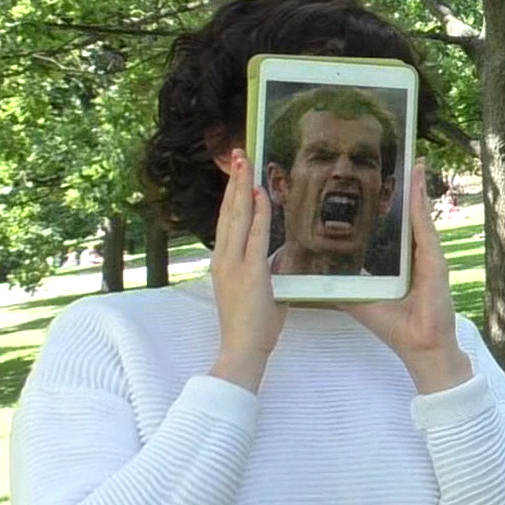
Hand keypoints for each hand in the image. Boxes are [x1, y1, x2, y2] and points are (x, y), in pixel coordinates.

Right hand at [209, 153, 286, 391]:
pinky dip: (259, 211)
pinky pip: (256, 234)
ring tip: (244, 162)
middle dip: (234, 181)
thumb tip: (281, 256)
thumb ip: (269, 270)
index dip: (232, 196)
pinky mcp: (249, 271)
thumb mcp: (261, 290)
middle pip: (228, 211)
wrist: (242, 349)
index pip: (228, 221)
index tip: (237, 174)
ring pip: (238, 216)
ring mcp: (234, 263)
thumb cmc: (252, 326)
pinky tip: (261, 193)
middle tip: (237, 155)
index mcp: (224, 262)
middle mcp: (223, 258)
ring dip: (242, 187)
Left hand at [342, 162, 473, 394]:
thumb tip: (311, 275)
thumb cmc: (394, 325)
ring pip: (419, 212)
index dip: (389, 201)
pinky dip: (420, 202)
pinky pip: (425, 225)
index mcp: (400, 259)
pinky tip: (416, 181)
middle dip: (406, 186)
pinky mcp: (436, 258)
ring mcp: (428, 253)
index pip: (393, 224)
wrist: (419, 344)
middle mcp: (415, 252)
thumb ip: (341, 285)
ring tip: (413, 160)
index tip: (381, 177)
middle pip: (409, 212)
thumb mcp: (360, 299)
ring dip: (416, 186)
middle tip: (402, 158)